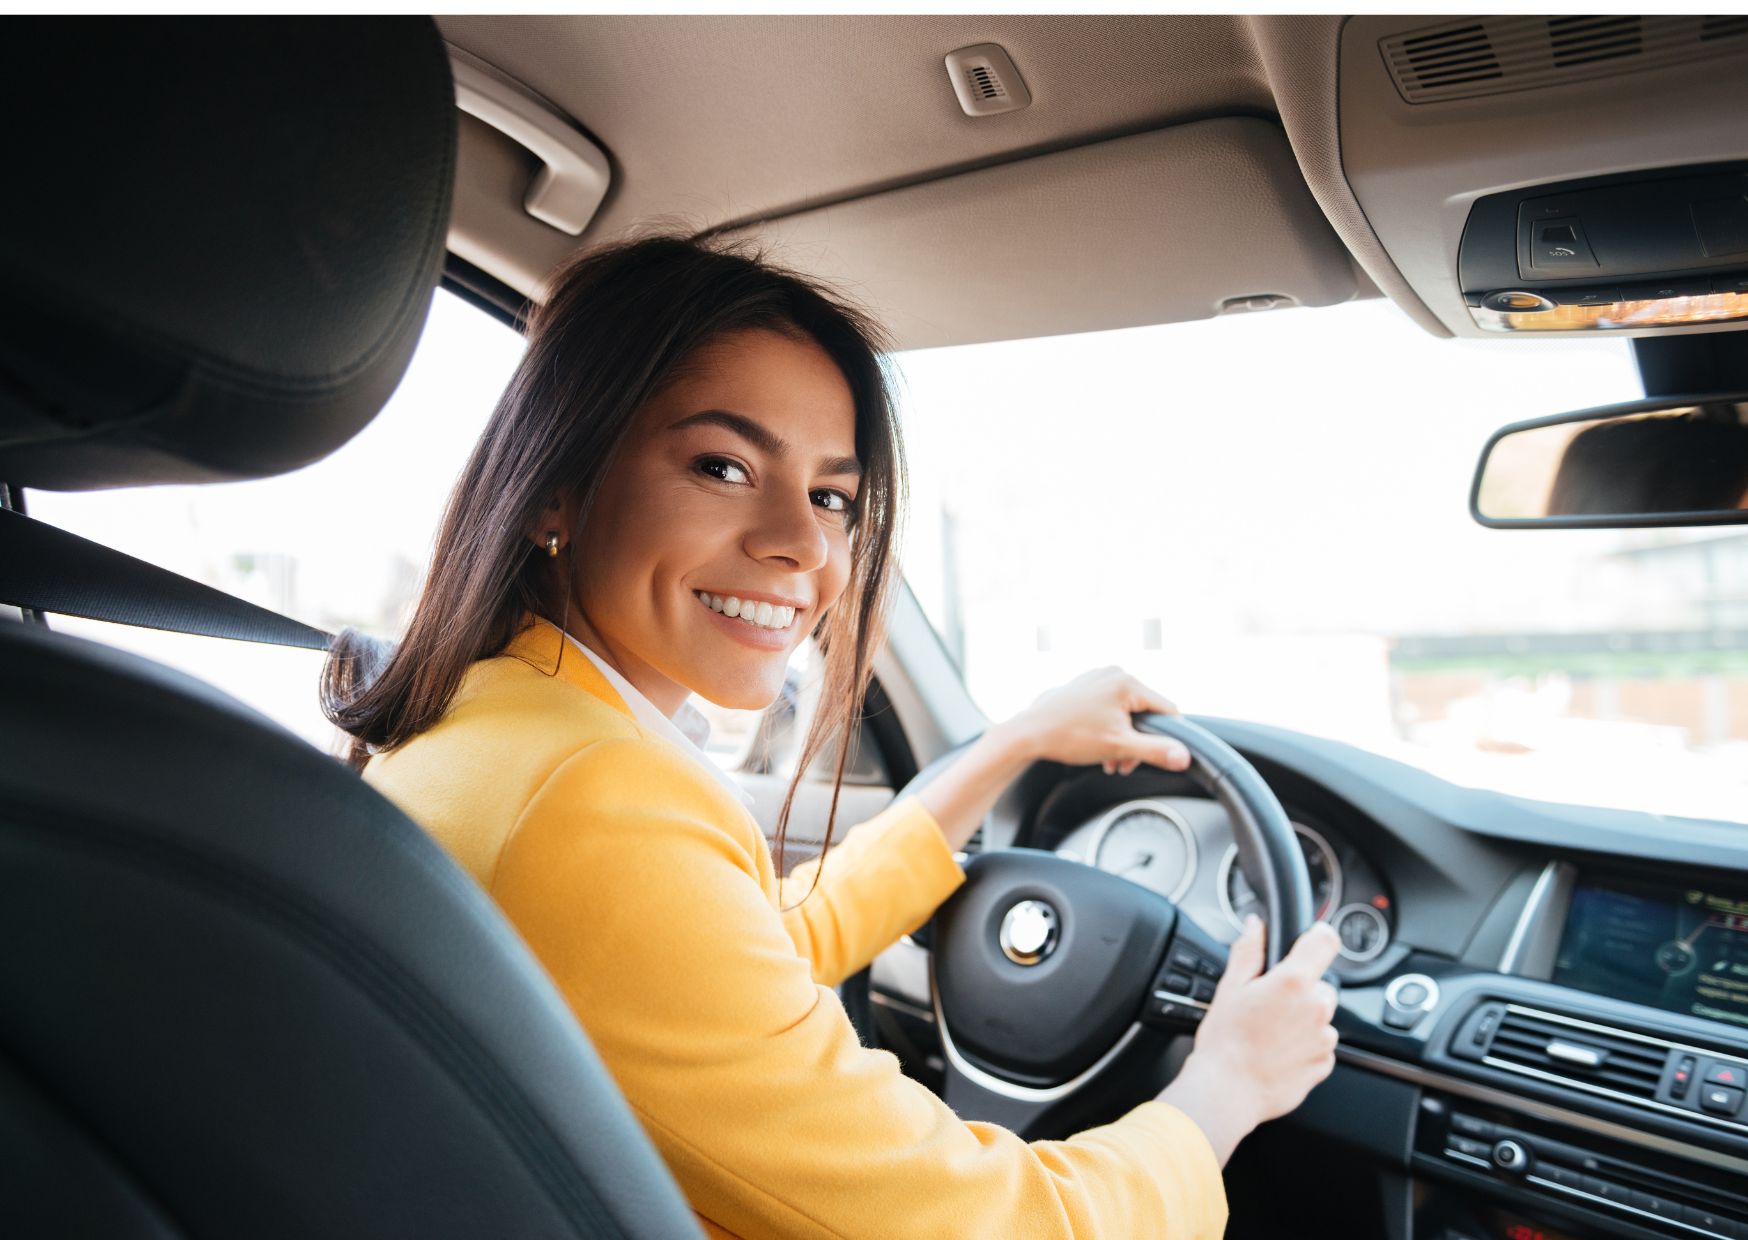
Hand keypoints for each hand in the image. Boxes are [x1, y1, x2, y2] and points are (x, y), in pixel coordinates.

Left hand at [1003, 666, 1189, 775]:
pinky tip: (1097, 747)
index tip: (1154, 757)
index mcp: (1126, 682)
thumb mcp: (1119, 747)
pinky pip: (1108, 708)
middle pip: (1143, 713)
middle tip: (1122, 764)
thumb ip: (1155, 751)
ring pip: (1125, 714)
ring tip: (1108, 760)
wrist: (1028, 734)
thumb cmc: (1070, 736)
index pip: (1167, 710)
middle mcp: (1113, 674)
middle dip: (1136, 743)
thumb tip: (1184, 756)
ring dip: (1121, 740)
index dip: (1166, 737)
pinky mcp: (1084, 687)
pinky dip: (1107, 729)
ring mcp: (1096, 678)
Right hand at [1154, 916, 1340, 1163]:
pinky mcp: (1324, 1064)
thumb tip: (1255, 925)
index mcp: (1293, 982)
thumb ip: (1248, 951)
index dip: (1317, 937)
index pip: (1325, 941)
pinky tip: (1278, 1051)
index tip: (1309, 943)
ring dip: (1303, 1020)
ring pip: (1320, 1016)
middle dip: (1301, 990)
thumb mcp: (1229, 987)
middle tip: (1270, 1004)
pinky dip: (1305, 1046)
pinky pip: (1320, 1045)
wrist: (1227, 1091)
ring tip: (1270, 1033)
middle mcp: (1316, 1007)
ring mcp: (1323, 1038)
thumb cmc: (1224, 1042)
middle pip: (1321, 984)